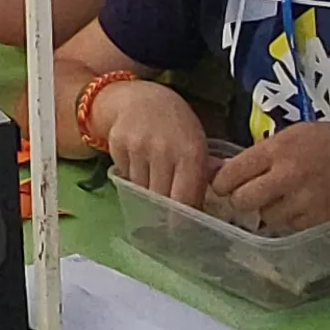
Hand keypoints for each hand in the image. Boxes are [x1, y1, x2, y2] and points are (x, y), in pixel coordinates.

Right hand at [89, 78, 209, 210]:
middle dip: (164, 211)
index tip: (181, 231)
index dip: (182, 220)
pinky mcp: (117, 145)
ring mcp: (138, 147)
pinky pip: (125, 177)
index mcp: (191, 151)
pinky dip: (132, 179)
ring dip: (147, 193)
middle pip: (161, 199)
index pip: (185, 198)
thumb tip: (211, 204)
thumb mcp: (196, 142)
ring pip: (141, 191)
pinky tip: (139, 164)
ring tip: (153, 180)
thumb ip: (204, 171)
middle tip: (166, 218)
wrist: (138, 98)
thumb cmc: (175, 124)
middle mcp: (164, 150)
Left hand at [208, 120, 329, 233]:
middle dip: (240, 199)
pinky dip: (287, 219)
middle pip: (241, 200)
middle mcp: (286, 175)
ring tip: (281, 198)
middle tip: (247, 195)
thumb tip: (230, 169)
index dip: (221, 182)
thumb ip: (265, 151)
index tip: (223, 184)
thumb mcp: (298, 133)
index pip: (231, 173)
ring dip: (265, 210)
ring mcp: (300, 201)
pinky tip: (300, 205)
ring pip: (262, 217)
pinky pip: (286, 225)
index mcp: (279, 148)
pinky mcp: (313, 220)